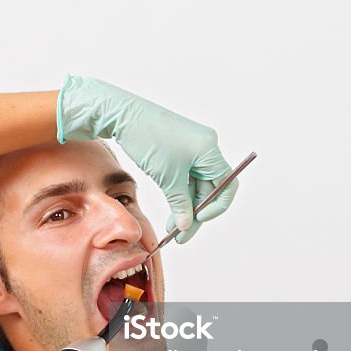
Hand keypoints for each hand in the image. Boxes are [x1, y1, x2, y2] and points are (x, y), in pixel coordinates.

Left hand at [57, 74, 237, 243]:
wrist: (124, 115)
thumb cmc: (148, 139)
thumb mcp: (167, 178)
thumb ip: (181, 204)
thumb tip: (187, 225)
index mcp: (210, 150)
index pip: (227, 185)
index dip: (215, 207)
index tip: (198, 221)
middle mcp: (206, 147)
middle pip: (211, 188)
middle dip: (197, 212)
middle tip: (181, 234)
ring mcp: (193, 147)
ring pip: (197, 184)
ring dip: (186, 206)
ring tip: (171, 227)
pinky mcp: (179, 148)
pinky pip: (187, 176)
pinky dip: (179, 193)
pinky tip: (171, 209)